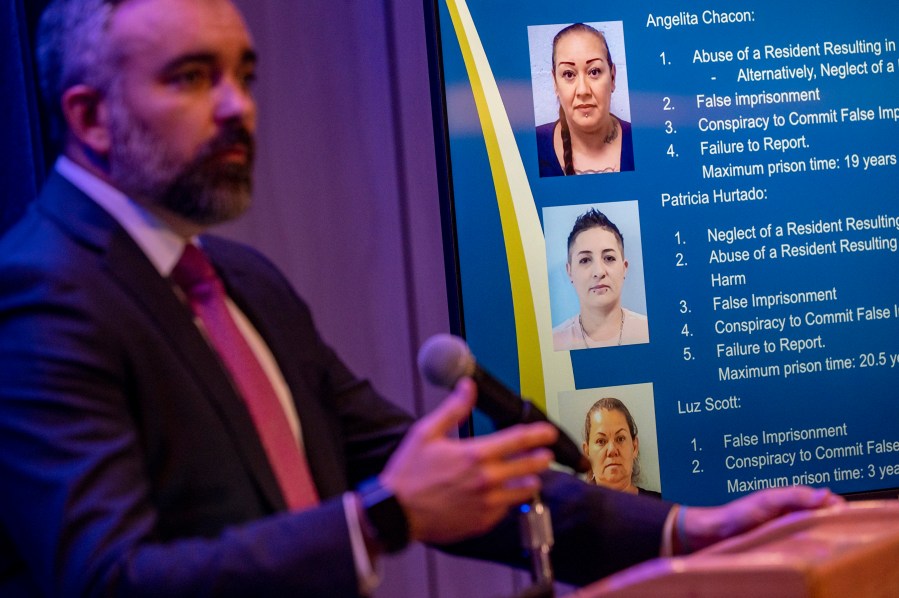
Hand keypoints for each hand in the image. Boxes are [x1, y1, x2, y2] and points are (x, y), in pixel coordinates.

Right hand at [379, 377, 556, 543]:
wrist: (396, 513)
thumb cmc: (408, 474)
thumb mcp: (426, 433)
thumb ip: (453, 409)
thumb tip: (467, 386)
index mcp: (474, 455)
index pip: (518, 440)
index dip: (539, 433)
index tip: (548, 431)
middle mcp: (486, 479)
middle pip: (530, 466)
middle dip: (542, 457)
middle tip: (546, 454)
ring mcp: (487, 503)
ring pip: (525, 490)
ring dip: (530, 480)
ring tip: (530, 475)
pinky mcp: (483, 522)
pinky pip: (507, 510)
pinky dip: (510, 501)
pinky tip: (504, 495)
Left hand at [680, 486, 843, 551]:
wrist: (714, 533)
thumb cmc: (738, 514)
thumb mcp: (769, 500)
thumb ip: (797, 496)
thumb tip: (827, 493)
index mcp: (792, 500)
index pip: (825, 501)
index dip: (837, 507)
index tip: (849, 515)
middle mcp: (791, 514)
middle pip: (822, 517)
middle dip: (834, 520)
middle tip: (844, 529)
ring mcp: (786, 529)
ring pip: (813, 531)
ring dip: (822, 533)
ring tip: (832, 538)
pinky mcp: (780, 544)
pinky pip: (801, 544)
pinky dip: (809, 545)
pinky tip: (814, 550)